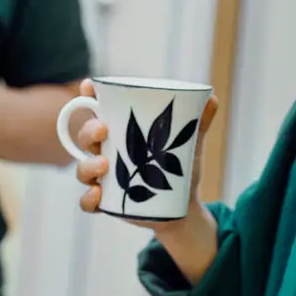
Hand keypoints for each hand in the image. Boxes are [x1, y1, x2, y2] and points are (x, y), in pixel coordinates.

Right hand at [74, 79, 218, 228]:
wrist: (183, 208)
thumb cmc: (179, 166)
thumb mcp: (190, 143)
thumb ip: (200, 121)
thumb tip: (213, 98)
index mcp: (121, 129)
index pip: (98, 108)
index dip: (88, 95)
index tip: (87, 87)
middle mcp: (107, 150)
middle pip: (85, 135)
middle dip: (88, 129)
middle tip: (103, 130)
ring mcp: (104, 177)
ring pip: (82, 168)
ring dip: (88, 164)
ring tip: (104, 165)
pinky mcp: (106, 203)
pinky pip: (86, 202)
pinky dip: (88, 198)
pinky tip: (98, 194)